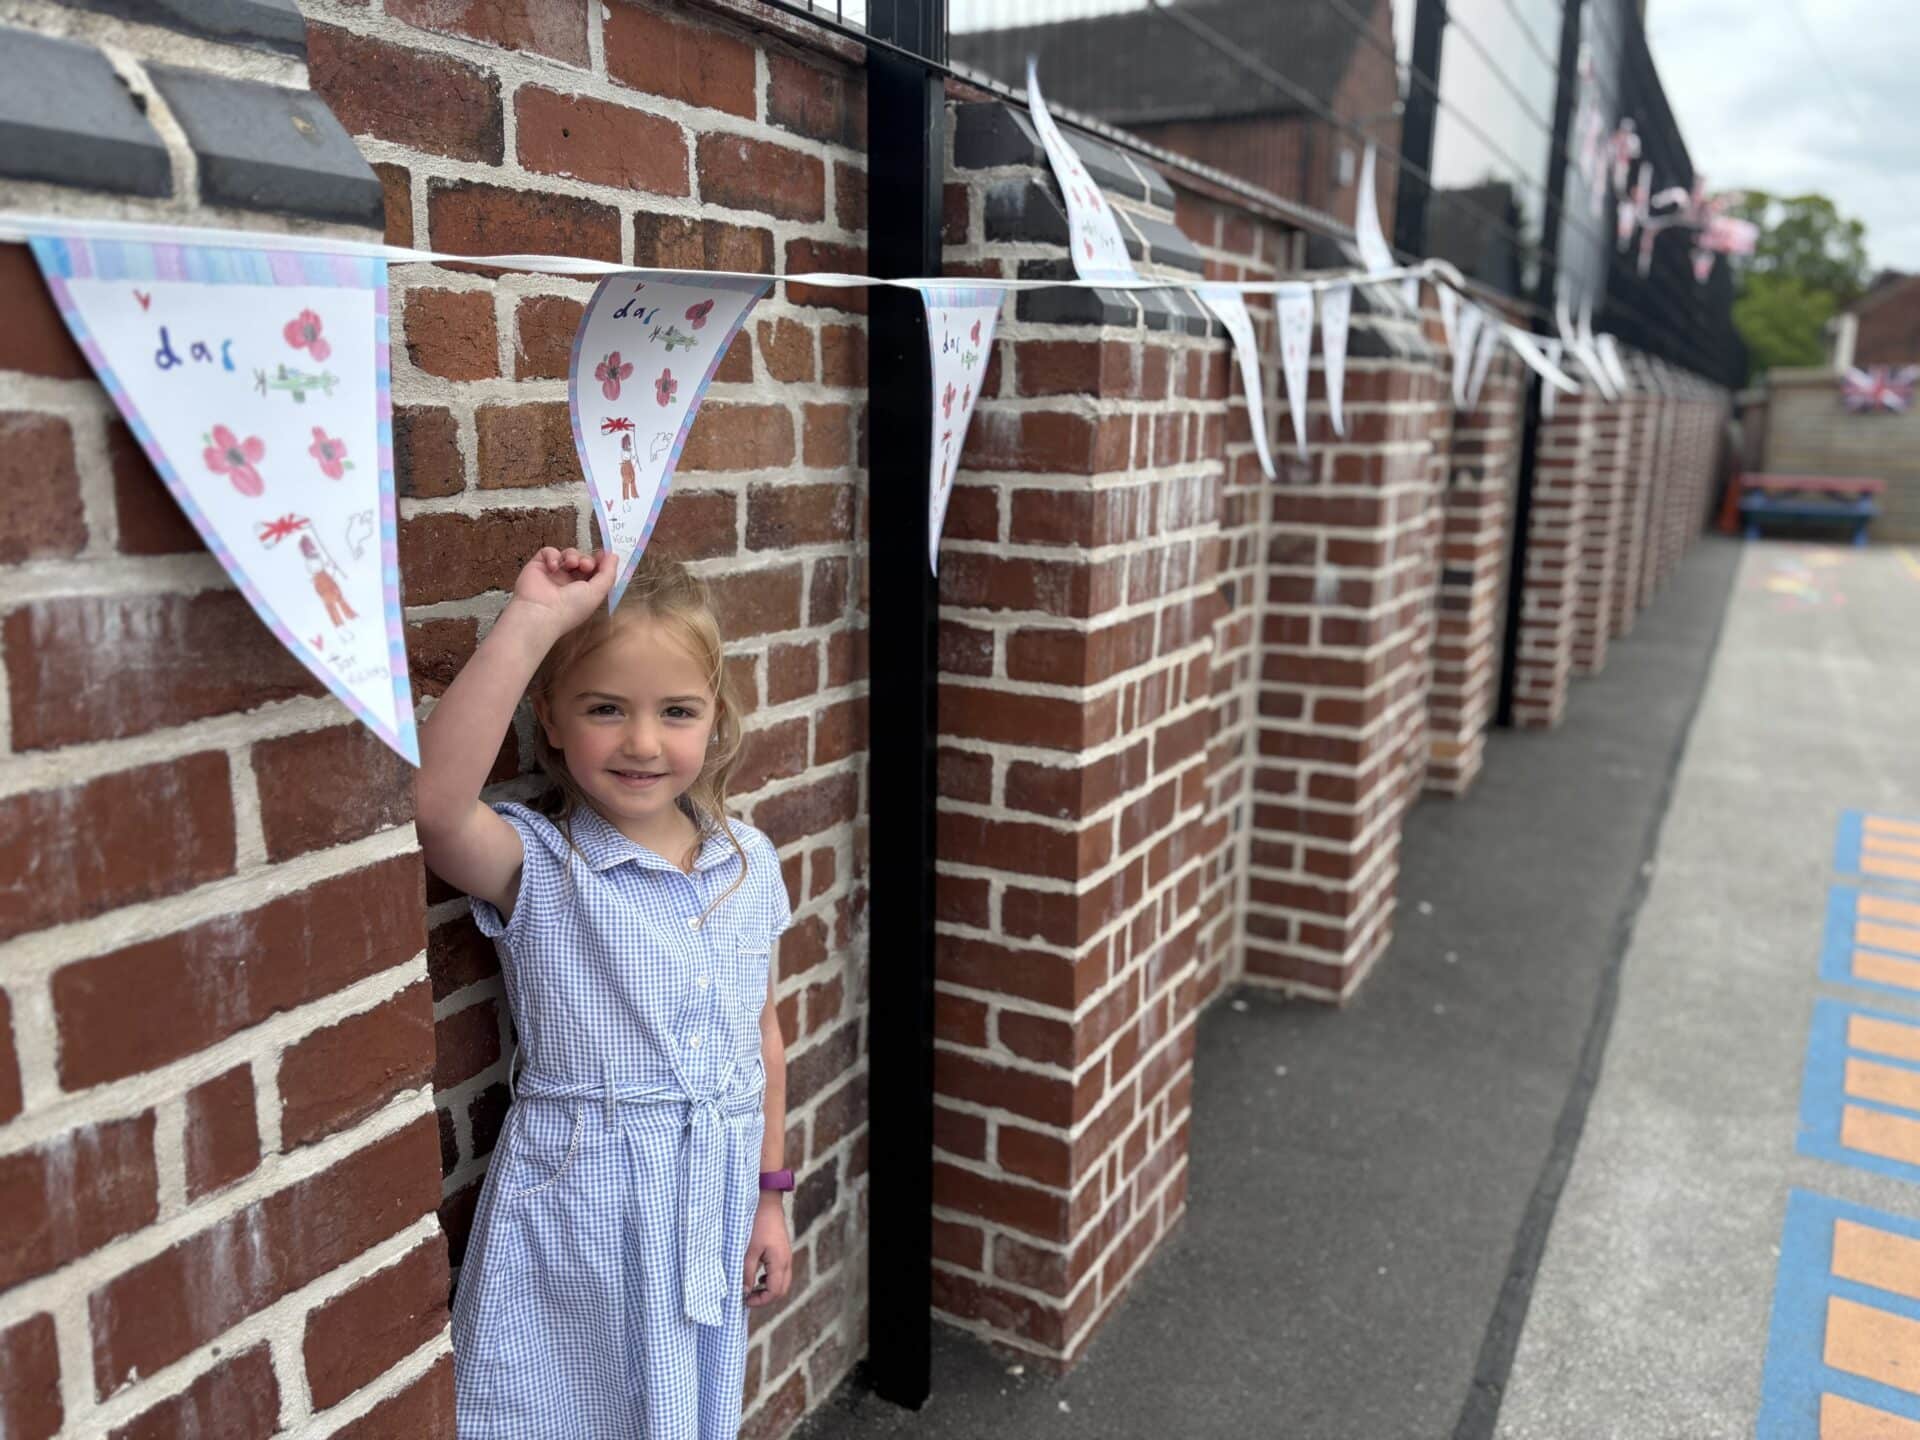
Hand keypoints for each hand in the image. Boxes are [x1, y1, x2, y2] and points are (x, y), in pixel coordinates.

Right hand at [507, 548, 616, 633]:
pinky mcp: (538, 566)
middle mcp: (568, 583)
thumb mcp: (597, 592)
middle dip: (587, 559)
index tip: (605, 555)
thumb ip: (608, 574)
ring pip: (568, 554)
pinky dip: (553, 555)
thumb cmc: (570, 608)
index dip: (601, 562)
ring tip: (571, 564)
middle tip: (586, 565)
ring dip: (573, 555)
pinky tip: (554, 566)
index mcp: (583, 591)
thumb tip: (614, 556)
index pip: (595, 571)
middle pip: (582, 560)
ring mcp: (553, 574)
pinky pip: (548, 552)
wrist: (540, 613)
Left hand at [743, 1192, 791, 1308]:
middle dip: (766, 1297)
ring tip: (751, 1288)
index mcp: (779, 1262)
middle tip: (748, 1297)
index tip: (745, 1300)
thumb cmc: (757, 1223)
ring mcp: (786, 1255)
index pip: (775, 1292)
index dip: (761, 1301)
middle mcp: (786, 1260)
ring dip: (768, 1288)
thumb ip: (747, 1273)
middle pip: (782, 1290)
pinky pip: (780, 1272)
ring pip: (782, 1281)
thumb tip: (745, 1292)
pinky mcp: (783, 1250)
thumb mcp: (748, 1250)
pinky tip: (758, 1276)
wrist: (767, 1201)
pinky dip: (770, 1279)